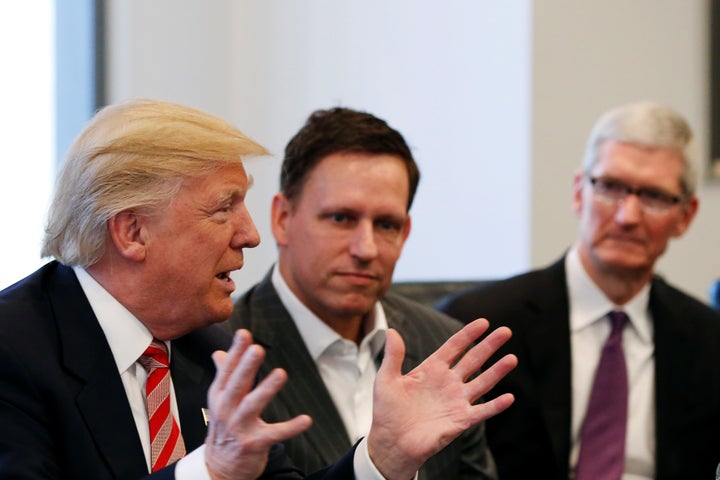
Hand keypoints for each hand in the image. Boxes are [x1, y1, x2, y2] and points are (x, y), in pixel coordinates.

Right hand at [204, 329, 311, 479]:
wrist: (220, 468)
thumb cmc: (224, 428)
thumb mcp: (219, 401)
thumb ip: (222, 375)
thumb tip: (218, 352)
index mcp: (219, 396)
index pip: (226, 371)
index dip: (235, 352)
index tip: (244, 333)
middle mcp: (226, 410)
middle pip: (237, 385)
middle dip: (246, 367)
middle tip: (257, 349)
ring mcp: (239, 428)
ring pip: (252, 406)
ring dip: (266, 390)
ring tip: (280, 373)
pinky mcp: (254, 444)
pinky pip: (275, 434)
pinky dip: (291, 427)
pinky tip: (306, 420)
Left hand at [367, 318, 516, 479]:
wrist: (391, 442)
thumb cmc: (387, 411)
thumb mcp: (386, 379)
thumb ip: (393, 356)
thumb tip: (391, 330)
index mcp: (432, 369)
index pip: (454, 347)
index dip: (468, 334)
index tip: (483, 322)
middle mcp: (448, 382)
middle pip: (473, 360)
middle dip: (489, 345)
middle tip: (506, 331)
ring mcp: (456, 401)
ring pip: (482, 382)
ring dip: (497, 371)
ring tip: (512, 358)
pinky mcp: (460, 421)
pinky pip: (482, 412)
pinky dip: (495, 406)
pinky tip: (509, 397)